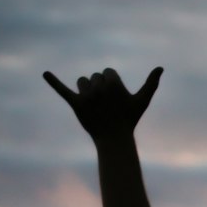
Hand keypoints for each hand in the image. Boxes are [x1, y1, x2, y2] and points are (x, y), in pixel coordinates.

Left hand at [43, 65, 162, 142]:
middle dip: (100, 88)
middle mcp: (99, 88)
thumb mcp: (142, 101)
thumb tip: (161, 67)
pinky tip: (45, 74)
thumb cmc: (129, 119)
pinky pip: (62, 90)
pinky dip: (53, 82)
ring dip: (87, 90)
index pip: (107, 72)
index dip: (112, 84)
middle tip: (106, 106)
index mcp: (114, 83)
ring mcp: (87, 97)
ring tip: (95, 105)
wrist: (114, 140)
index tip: (115, 99)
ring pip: (82, 82)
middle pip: (95, 77)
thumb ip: (151, 83)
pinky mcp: (75, 104)